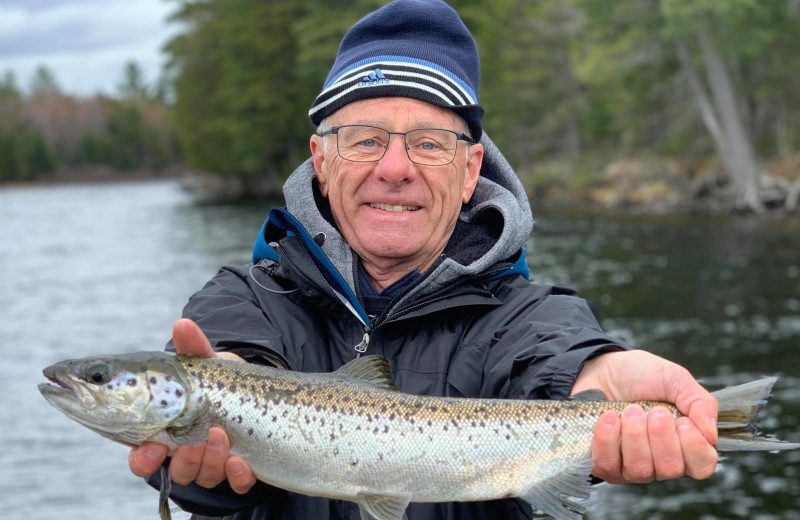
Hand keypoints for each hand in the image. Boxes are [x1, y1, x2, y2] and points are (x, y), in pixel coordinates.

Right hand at [128, 319, 256, 493]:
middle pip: (174, 471)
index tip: (149, 448)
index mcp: (167, 430)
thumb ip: (194, 347)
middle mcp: (187, 451)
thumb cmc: (220, 379)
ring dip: (210, 460)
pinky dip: (237, 476)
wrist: (257, 390)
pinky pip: (237, 484)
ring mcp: (215, 461)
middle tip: (188, 442)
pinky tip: (241, 461)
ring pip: (204, 476)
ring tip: (220, 435)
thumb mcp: (207, 362)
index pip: (143, 455)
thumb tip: (183, 324)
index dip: (142, 459)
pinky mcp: (242, 469)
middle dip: (181, 461)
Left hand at [572, 350, 718, 483]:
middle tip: (654, 410)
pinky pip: (609, 465)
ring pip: (640, 468)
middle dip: (660, 435)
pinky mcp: (604, 464)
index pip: (702, 466)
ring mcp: (631, 466)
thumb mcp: (676, 379)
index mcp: (684, 443)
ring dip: (634, 434)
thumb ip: (700, 403)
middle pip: (671, 469)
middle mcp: (660, 461)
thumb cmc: (640, 375)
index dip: (694, 447)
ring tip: (630, 410)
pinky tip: (609, 418)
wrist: (601, 368)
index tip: (681, 421)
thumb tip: (711, 435)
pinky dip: (608, 438)